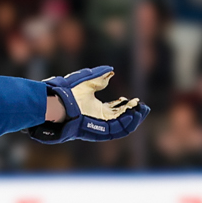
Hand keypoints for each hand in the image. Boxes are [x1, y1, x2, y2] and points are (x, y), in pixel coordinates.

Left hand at [31, 66, 148, 143]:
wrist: (57, 101)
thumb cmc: (67, 91)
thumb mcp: (87, 81)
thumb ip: (99, 76)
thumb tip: (111, 71)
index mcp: (97, 110)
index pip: (117, 111)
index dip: (127, 106)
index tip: (135, 100)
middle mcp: (98, 120)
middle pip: (121, 121)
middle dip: (134, 115)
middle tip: (144, 108)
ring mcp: (97, 126)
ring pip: (119, 128)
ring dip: (133, 120)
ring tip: (142, 111)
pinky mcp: (95, 131)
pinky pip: (113, 131)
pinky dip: (124, 124)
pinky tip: (132, 115)